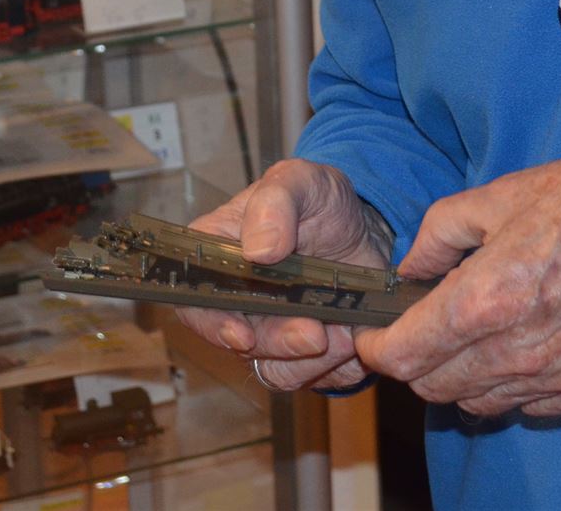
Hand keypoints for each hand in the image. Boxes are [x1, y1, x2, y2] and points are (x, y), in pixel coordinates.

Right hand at [177, 158, 392, 392]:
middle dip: (278, 343)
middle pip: (237, 343)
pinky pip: (309, 379)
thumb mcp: (301, 182)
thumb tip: (259, 250)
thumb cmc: (322, 201)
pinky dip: (334, 368)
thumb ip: (276, 204)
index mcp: (216, 255)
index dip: (211, 323)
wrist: (367, 232)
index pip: (193, 299)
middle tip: (317, 334)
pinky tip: (353, 339)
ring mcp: (266, 330)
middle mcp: (235, 300)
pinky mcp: (299, 355)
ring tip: (345, 333)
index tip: (242, 334)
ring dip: (310, 361)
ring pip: (273, 369)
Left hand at [354, 149, 560, 418]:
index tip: (373, 330)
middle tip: (418, 326)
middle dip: (412, 362)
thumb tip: (411, 265)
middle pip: (431, 388)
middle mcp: (513, 353)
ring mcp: (553, 377)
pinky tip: (515, 348)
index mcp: (483, 302)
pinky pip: (526, 406)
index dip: (375, 347)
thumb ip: (440, 232)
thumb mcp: (501, 194)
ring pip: (476, 403)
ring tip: (467, 336)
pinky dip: (507, 387)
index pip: (403, 356)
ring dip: (457, 377)